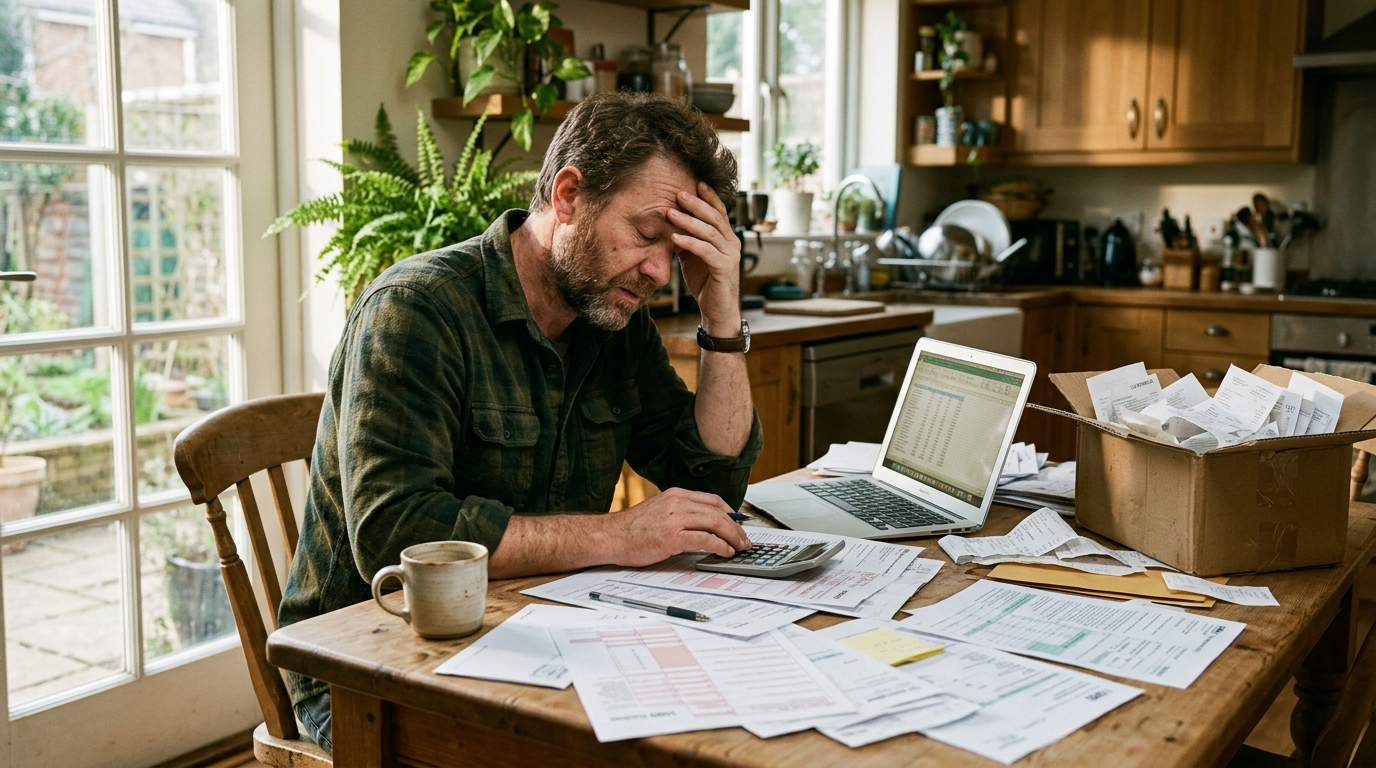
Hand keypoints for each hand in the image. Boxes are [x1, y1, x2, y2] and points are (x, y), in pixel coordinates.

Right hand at [601, 487, 750, 565]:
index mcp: (675, 495)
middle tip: (744, 540)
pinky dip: (720, 546)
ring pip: (716, 523)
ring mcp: (675, 519)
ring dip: (732, 537)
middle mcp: (678, 503)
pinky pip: (705, 539)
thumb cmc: (631, 529)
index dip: (731, 512)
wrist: (609, 536)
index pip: (713, 500)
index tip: (739, 524)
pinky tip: (725, 552)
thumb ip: (679, 513)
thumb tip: (702, 525)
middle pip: (719, 512)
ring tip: (739, 547)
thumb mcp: (658, 511)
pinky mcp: (672, 537)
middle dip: (736, 528)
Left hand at [668, 182, 741, 336]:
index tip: (696, 182)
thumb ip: (687, 239)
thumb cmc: (705, 282)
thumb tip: (670, 222)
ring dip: (688, 221)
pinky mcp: (725, 268)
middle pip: (714, 217)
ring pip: (709, 232)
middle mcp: (732, 243)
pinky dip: (689, 242)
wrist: (716, 311)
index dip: (709, 196)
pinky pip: (705, 251)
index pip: (719, 212)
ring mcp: (731, 255)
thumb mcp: (692, 256)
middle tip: (678, 193)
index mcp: (727, 237)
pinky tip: (674, 238)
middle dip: (696, 204)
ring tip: (670, 213)